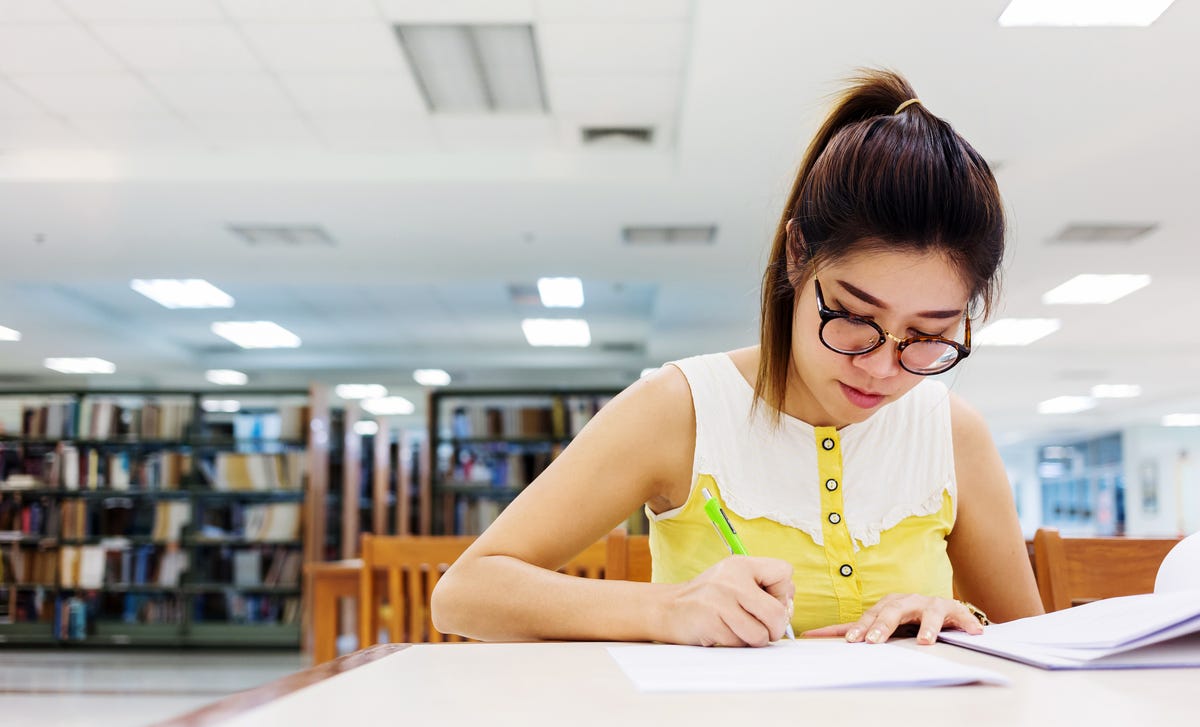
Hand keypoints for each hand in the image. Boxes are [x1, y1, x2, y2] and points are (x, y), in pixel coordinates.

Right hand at [663, 556, 794, 646]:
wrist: (667, 608)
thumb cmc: (708, 598)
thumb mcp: (734, 580)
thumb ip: (763, 589)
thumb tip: (788, 610)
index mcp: (742, 565)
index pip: (785, 572)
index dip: (783, 593)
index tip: (768, 600)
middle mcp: (732, 579)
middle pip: (777, 611)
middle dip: (775, 628)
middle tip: (763, 629)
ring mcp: (720, 601)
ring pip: (761, 633)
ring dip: (755, 640)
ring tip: (740, 630)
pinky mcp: (711, 623)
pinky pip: (740, 643)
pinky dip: (736, 643)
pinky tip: (723, 632)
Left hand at [801, 593, 983, 644]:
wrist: (940, 608)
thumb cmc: (906, 617)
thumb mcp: (880, 623)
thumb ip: (854, 629)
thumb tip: (812, 634)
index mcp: (887, 605)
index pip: (868, 616)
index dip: (859, 627)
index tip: (849, 641)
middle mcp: (906, 601)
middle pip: (892, 611)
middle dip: (883, 625)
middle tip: (873, 641)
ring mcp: (929, 604)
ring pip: (926, 612)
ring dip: (926, 626)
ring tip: (925, 641)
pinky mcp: (952, 609)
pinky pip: (958, 615)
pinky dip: (964, 622)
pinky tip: (971, 632)